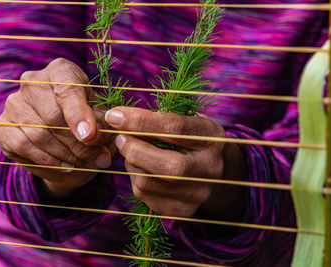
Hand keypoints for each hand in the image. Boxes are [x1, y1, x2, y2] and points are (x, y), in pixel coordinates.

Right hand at [0, 58, 112, 197]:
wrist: (63, 138)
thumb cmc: (86, 123)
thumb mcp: (100, 121)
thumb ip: (100, 128)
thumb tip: (93, 139)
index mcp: (60, 70)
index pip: (67, 88)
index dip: (79, 114)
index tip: (89, 136)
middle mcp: (32, 81)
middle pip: (53, 115)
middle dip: (77, 142)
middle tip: (94, 156)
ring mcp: (14, 103)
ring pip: (40, 133)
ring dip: (65, 154)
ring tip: (83, 162)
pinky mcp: (2, 126)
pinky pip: (22, 145)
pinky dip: (46, 159)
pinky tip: (63, 166)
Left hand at [105, 107, 245, 218]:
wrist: (215, 170)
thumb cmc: (191, 138)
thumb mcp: (185, 120)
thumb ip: (159, 118)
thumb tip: (120, 118)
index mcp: (210, 138)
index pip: (174, 128)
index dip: (140, 121)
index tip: (115, 116)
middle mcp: (209, 169)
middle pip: (167, 164)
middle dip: (133, 149)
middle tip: (120, 138)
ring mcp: (197, 194)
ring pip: (148, 182)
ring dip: (131, 164)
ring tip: (132, 151)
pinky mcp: (182, 210)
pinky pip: (145, 196)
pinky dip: (135, 178)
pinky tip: (141, 168)